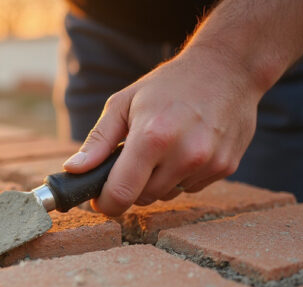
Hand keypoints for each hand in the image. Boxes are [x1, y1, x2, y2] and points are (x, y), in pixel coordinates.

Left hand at [62, 45, 265, 215]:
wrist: (228, 68)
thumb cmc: (169, 84)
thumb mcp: (124, 103)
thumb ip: (98, 141)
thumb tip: (74, 170)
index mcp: (152, 137)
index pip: (122, 193)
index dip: (106, 203)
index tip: (100, 199)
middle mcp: (184, 154)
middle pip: (144, 198)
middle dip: (132, 185)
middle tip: (135, 158)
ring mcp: (208, 163)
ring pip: (168, 194)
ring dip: (159, 181)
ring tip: (166, 146)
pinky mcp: (226, 167)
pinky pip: (192, 187)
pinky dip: (183, 175)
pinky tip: (189, 146)